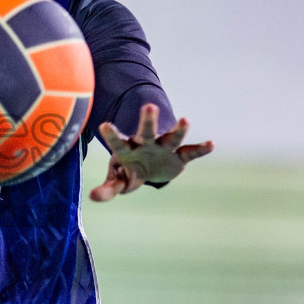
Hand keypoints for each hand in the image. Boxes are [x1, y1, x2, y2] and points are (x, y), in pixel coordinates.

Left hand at [90, 104, 211, 201]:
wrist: (149, 169)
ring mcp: (163, 148)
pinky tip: (211, 144)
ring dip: (178, 129)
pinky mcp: (178, 156)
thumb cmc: (128, 171)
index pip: (118, 141)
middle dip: (148, 120)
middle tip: (150, 106)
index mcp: (127, 149)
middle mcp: (146, 144)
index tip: (104, 125)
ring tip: (186, 120)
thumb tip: (92, 197)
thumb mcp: (118, 180)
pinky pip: (190, 152)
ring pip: (171, 137)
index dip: (111, 135)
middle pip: (146, 131)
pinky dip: (200, 149)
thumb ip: (108, 188)